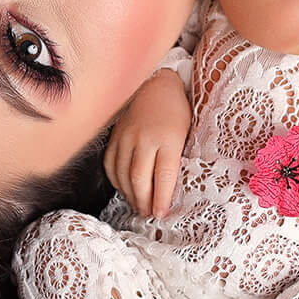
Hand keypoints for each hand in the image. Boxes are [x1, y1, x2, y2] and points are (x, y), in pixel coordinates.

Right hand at [105, 69, 192, 217]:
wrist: (157, 85)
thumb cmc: (177, 111)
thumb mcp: (187, 133)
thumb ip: (179, 159)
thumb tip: (173, 189)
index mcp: (168, 138)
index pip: (164, 175)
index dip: (162, 198)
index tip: (161, 213)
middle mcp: (144, 138)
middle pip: (139, 178)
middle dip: (143, 201)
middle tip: (148, 214)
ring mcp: (126, 137)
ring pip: (122, 174)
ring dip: (129, 194)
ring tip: (137, 206)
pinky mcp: (115, 136)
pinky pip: (110, 164)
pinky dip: (116, 180)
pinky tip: (124, 188)